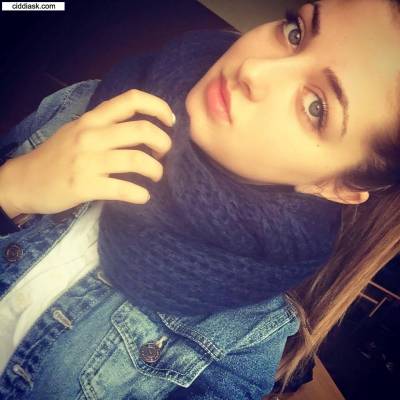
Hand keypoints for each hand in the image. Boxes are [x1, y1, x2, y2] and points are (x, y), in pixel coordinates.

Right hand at [0, 89, 175, 215]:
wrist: (24, 181)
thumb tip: (143, 130)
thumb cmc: (57, 156)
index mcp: (92, 119)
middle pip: (142, 130)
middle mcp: (91, 135)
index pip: (131, 100)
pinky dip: (140, 195)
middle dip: (164, 143)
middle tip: (164, 154)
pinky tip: (143, 197)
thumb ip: (106, 127)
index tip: (170, 121)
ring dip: (156, 170)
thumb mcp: (78, 131)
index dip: (158, 107)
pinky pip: (123, 189)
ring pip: (137, 160)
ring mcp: (87, 161)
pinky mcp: (84, 186)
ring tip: (157, 176)